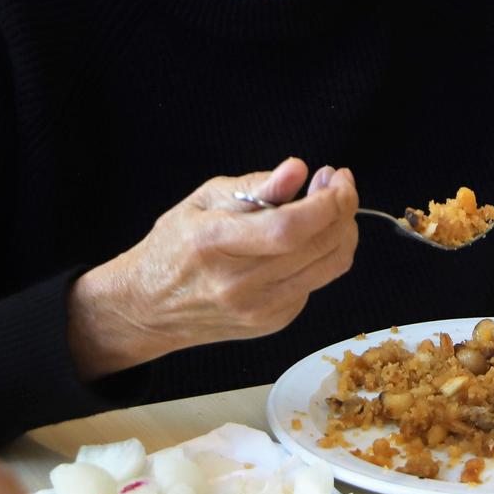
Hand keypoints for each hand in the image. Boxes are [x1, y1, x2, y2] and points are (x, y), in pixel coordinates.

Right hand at [66, 158, 359, 379]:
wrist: (149, 306)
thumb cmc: (175, 245)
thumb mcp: (204, 200)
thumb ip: (255, 186)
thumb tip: (297, 170)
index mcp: (215, 245)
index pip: (289, 228)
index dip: (327, 202)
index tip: (337, 178)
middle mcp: (239, 284)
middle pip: (319, 247)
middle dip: (343, 209)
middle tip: (338, 183)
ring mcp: (259, 310)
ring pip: (330, 267)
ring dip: (343, 230)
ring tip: (331, 205)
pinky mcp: (273, 323)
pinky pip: (316, 282)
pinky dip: (322, 255)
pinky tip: (306, 238)